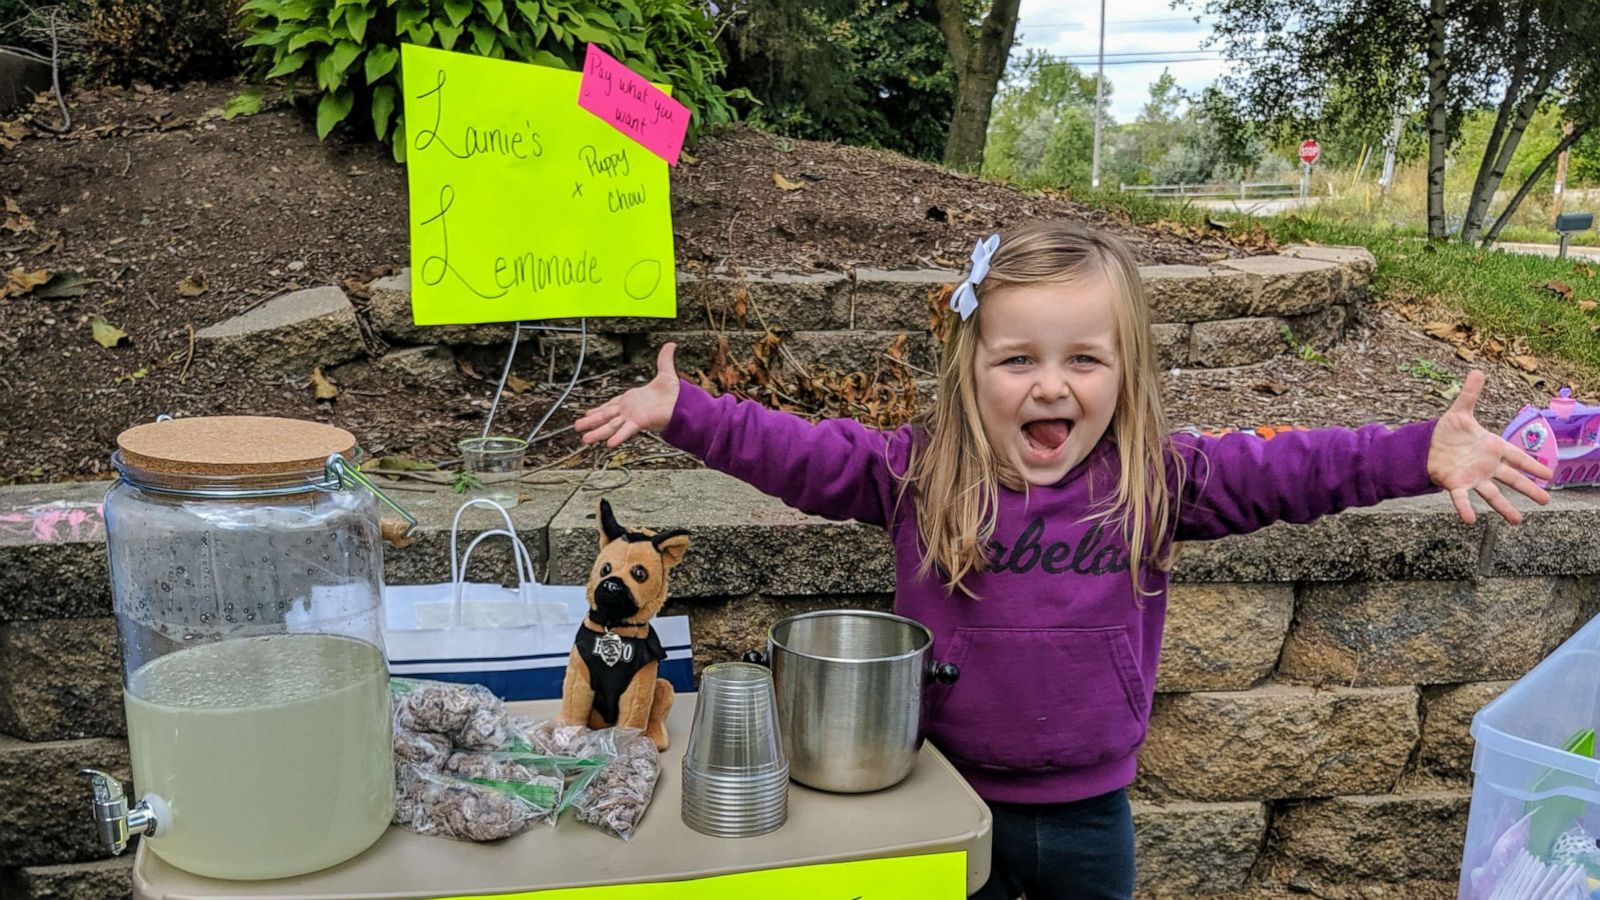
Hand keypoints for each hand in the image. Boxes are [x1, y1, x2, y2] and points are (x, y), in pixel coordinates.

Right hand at [574, 342, 680, 447]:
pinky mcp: (639, 422)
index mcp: (632, 399)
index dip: (599, 409)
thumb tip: (671, 344)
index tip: (588, 413)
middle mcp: (630, 410)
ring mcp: (633, 416)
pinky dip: (618, 436)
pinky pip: (626, 430)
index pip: (611, 404)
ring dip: (598, 432)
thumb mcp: (666, 373)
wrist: (685, 404)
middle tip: (577, 426)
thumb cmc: (676, 393)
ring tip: (585, 439)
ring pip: (611, 425)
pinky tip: (609, 444)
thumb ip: (664, 359)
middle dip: (591, 421)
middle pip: (606, 416)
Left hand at [1427, 369, 1553, 523]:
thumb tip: (1478, 370)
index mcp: (1492, 447)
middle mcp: (1486, 466)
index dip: (1532, 464)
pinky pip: (1461, 498)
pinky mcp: (1455, 484)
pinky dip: (1465, 508)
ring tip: (1517, 521)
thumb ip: (1470, 394)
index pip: (1516, 456)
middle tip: (1546, 500)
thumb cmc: (1448, 432)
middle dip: (1529, 489)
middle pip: (1511, 479)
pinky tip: (1469, 520)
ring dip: (1504, 508)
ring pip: (1492, 494)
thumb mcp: (1459, 411)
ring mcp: (1473, 477)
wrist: (1426, 446)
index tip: (1549, 473)